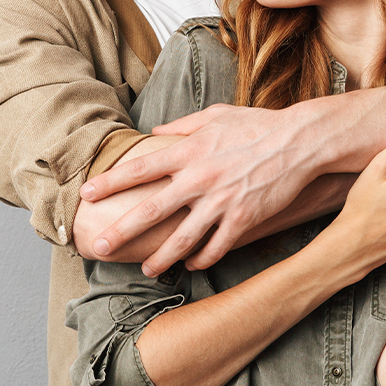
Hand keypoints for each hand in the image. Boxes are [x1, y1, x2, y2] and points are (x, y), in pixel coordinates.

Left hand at [79, 103, 321, 274]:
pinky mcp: (243, 218)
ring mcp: (221, 202)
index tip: (87, 195)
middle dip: (122, 231)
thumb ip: (182, 125)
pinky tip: (192, 265)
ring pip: (182, 239)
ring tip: (146, 270)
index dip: (111, 183)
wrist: (299, 142)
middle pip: (151, 211)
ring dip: (161, 258)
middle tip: (99, 247)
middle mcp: (199, 179)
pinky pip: (217, 246)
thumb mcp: (216, 115)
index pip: (140, 170)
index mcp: (189, 151)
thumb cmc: (256, 125)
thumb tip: (156, 133)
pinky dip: (203, 259)